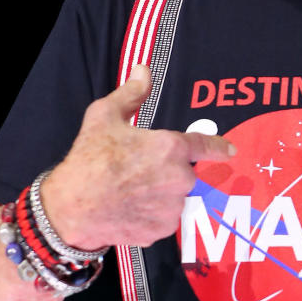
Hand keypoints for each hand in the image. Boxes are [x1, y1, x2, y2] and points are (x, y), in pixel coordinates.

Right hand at [41, 64, 236, 249]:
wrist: (71, 208)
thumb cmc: (88, 159)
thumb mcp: (104, 116)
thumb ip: (131, 93)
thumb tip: (144, 70)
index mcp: (170, 148)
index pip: (204, 145)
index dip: (219, 147)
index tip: (230, 150)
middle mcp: (179, 179)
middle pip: (183, 172)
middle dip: (167, 171)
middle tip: (137, 171)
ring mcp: (172, 208)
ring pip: (173, 198)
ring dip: (160, 194)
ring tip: (129, 192)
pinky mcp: (162, 230)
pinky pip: (163, 219)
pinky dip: (150, 215)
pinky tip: (129, 209)